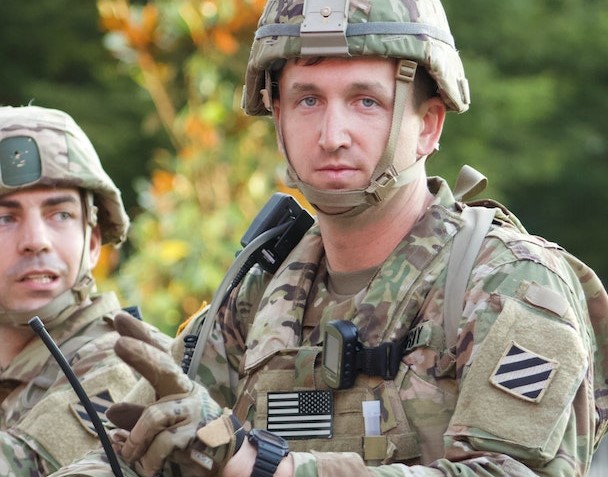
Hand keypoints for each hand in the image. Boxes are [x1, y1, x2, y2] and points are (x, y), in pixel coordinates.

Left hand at [106, 313, 222, 475]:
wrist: (224, 461)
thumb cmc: (189, 439)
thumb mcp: (160, 426)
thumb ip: (136, 418)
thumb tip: (110, 413)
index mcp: (176, 386)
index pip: (158, 355)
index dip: (140, 336)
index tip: (119, 318)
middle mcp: (187, 391)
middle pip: (163, 367)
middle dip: (141, 354)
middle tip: (119, 344)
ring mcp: (193, 410)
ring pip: (155, 417)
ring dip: (136, 440)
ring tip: (129, 454)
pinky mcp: (198, 432)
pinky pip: (163, 443)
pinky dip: (149, 458)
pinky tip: (147, 466)